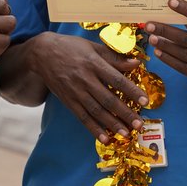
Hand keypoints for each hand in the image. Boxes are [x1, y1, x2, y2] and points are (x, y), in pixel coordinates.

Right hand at [28, 31, 146, 142]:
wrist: (41, 54)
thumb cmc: (71, 47)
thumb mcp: (93, 47)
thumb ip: (115, 57)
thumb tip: (136, 63)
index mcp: (93, 63)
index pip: (116, 79)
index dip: (131, 91)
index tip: (145, 101)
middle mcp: (85, 79)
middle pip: (108, 99)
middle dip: (124, 113)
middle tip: (139, 124)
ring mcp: (75, 92)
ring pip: (96, 111)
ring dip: (112, 124)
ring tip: (126, 134)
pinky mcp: (68, 101)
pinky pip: (82, 117)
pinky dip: (93, 129)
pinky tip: (104, 138)